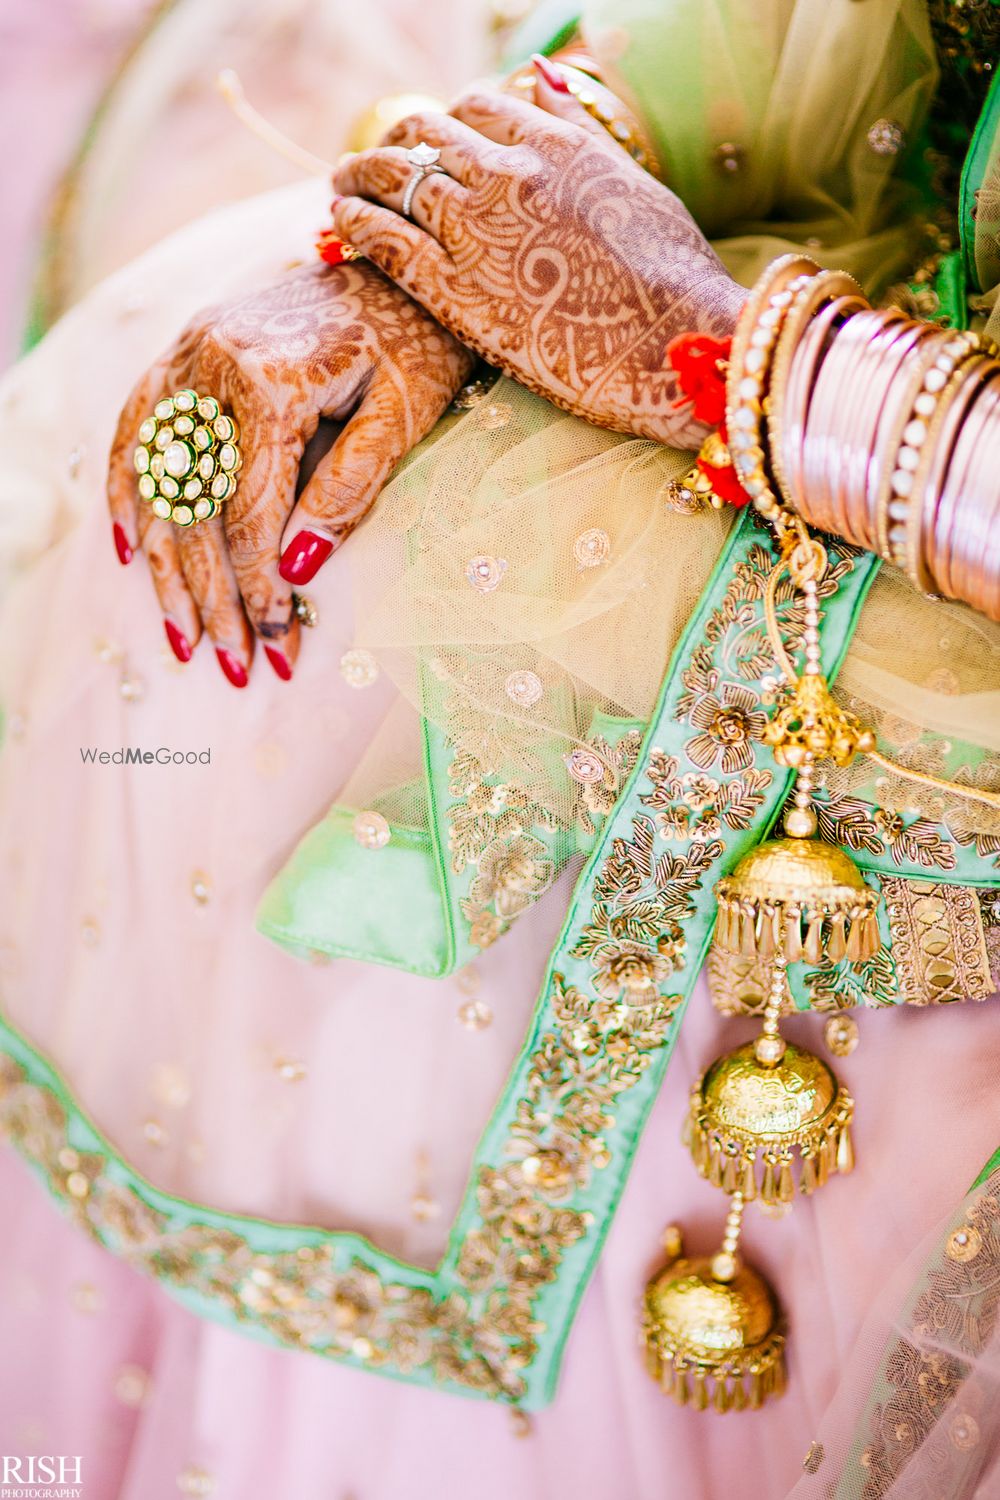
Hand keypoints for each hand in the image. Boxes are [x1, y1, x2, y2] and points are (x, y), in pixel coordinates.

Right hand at [108, 261, 473, 683]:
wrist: (400, 269)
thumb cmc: (416, 345)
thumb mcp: (400, 419)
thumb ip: (347, 493)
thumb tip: (294, 572)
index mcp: (269, 378)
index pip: (249, 512)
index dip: (259, 587)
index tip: (276, 644)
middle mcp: (210, 361)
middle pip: (196, 507)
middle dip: (214, 596)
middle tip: (231, 664)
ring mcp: (186, 352)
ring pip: (158, 480)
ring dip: (167, 566)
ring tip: (182, 634)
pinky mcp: (181, 351)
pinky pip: (136, 429)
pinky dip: (127, 491)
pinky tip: (132, 549)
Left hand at [330, 59, 745, 448]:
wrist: (671, 339)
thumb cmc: (670, 271)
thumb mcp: (632, 181)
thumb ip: (578, 127)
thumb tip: (539, 73)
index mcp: (553, 142)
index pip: (477, 106)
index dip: (447, 122)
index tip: (433, 140)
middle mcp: (507, 172)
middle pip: (426, 134)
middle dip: (394, 142)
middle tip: (373, 161)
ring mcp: (477, 229)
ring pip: (394, 178)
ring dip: (359, 175)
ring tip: (340, 184)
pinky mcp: (454, 289)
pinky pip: (384, 238)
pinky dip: (355, 221)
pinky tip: (339, 220)